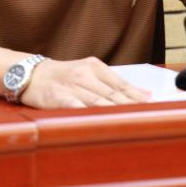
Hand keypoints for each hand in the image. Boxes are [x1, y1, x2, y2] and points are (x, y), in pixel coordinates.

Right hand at [20, 57, 151, 108]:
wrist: (31, 75)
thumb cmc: (63, 77)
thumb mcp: (88, 73)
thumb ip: (114, 83)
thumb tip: (144, 94)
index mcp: (94, 66)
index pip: (121, 83)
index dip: (138, 96)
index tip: (154, 105)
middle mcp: (84, 74)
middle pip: (113, 93)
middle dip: (132, 106)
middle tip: (150, 116)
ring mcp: (70, 85)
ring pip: (98, 100)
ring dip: (116, 111)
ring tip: (133, 120)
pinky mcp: (58, 97)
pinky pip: (75, 105)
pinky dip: (88, 112)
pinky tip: (100, 119)